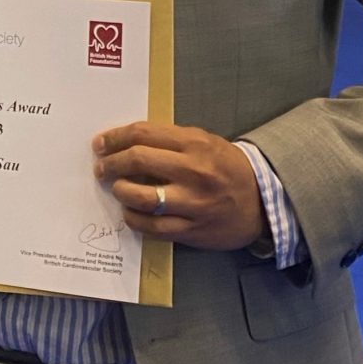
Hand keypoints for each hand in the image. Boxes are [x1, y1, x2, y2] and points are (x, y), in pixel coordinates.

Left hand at [94, 122, 265, 251]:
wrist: (262, 201)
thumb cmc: (227, 167)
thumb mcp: (204, 142)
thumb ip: (170, 140)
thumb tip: (127, 142)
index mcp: (194, 144)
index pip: (143, 134)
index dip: (115, 138)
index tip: (100, 144)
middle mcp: (193, 171)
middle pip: (137, 160)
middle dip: (111, 163)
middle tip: (101, 167)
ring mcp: (192, 203)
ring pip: (141, 197)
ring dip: (120, 191)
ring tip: (117, 188)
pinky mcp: (191, 229)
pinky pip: (152, 227)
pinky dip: (133, 218)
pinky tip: (130, 212)